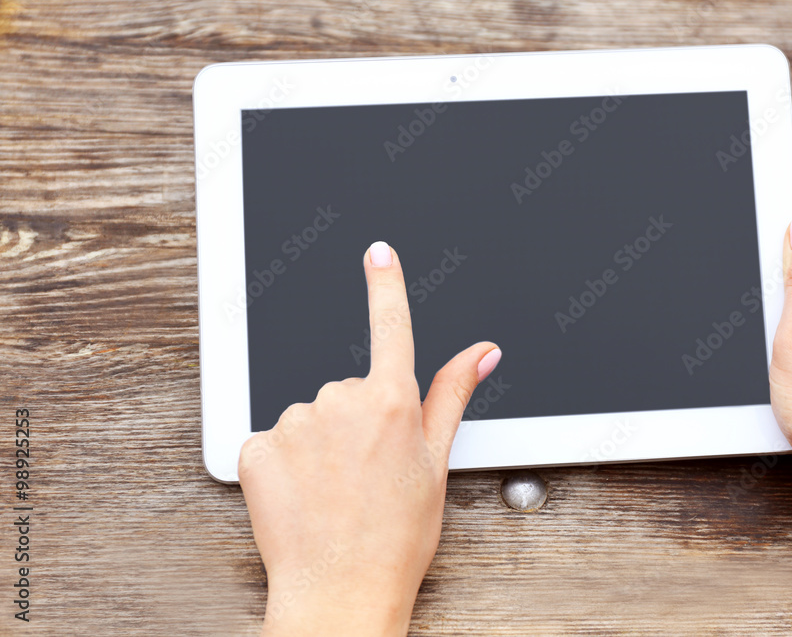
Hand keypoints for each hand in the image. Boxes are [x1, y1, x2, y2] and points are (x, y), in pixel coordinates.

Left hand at [237, 241, 500, 636]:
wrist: (339, 591)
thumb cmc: (396, 536)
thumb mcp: (436, 462)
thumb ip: (452, 395)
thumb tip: (483, 352)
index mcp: (390, 401)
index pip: (391, 326)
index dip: (386, 284)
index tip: (378, 252)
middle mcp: (339, 400)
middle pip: (347, 387)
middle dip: (356, 419)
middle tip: (366, 471)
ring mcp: (294, 421)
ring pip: (310, 414)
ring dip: (321, 442)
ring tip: (335, 490)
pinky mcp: (256, 445)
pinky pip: (275, 437)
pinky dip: (287, 461)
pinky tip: (304, 495)